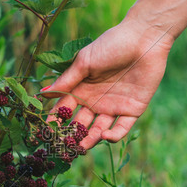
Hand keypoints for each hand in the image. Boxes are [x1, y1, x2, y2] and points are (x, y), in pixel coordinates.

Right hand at [40, 17, 174, 148]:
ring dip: (90, 140)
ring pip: (99, 130)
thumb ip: (66, 81)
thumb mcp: (84, 62)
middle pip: (80, 124)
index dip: (55, 121)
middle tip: (63, 148)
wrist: (143, 38)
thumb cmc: (111, 45)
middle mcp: (96, 101)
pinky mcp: (133, 110)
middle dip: (71, 136)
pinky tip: (105, 136)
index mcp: (82, 89)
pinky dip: (113, 135)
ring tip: (81, 148)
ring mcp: (114, 107)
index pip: (65, 110)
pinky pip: (122, 128)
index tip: (46, 133)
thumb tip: (42, 94)